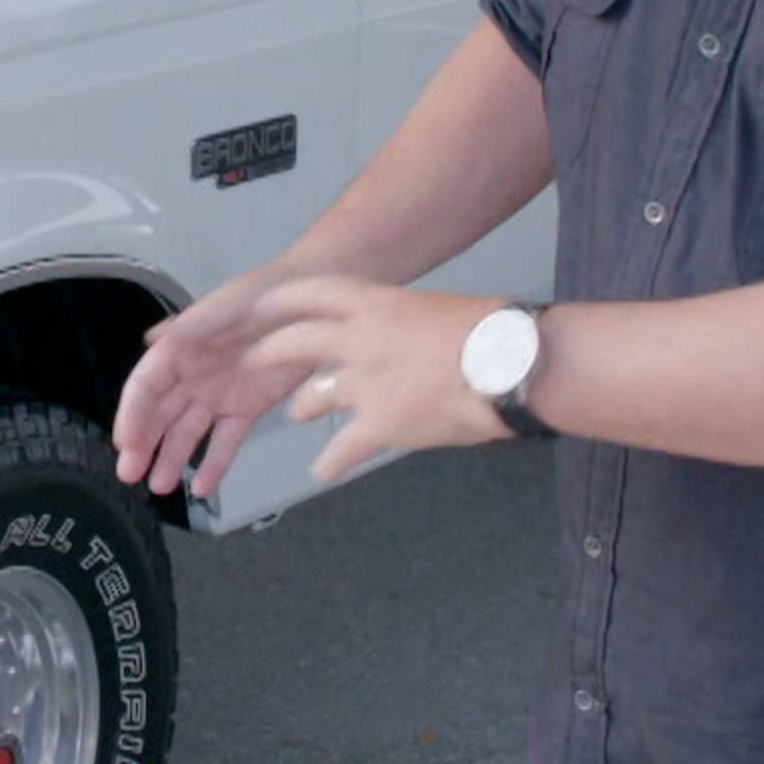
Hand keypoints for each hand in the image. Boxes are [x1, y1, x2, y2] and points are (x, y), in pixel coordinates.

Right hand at [113, 261, 320, 497]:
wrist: (314, 304)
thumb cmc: (266, 297)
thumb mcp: (227, 305)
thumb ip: (190, 324)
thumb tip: (150, 342)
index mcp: (180, 348)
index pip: (146, 385)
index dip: (132, 414)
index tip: (124, 443)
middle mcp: (192, 374)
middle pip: (159, 414)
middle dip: (143, 444)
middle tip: (129, 475)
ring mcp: (218, 394)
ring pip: (187, 433)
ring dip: (171, 459)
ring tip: (159, 488)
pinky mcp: (247, 408)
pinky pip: (226, 441)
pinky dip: (214, 465)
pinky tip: (201, 488)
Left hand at [242, 277, 507, 486]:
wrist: (511, 367)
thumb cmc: (492, 332)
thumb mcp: (440, 310)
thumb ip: (408, 322)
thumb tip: (407, 333)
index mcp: (379, 304)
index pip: (315, 293)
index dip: (284, 300)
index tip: (262, 305)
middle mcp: (360, 340)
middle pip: (295, 344)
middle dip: (268, 353)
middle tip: (253, 360)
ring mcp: (364, 385)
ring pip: (311, 397)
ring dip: (301, 407)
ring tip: (296, 413)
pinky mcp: (379, 426)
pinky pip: (340, 449)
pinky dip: (329, 462)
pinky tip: (322, 470)